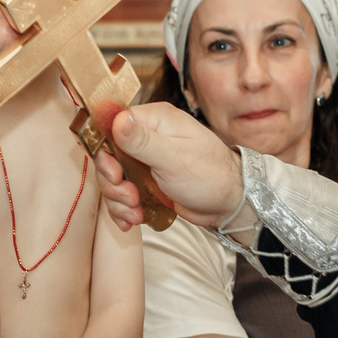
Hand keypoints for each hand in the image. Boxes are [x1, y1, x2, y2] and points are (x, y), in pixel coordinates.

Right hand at [89, 102, 242, 231]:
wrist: (229, 204)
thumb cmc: (210, 176)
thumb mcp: (174, 158)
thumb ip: (142, 140)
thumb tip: (116, 118)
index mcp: (156, 120)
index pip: (113, 126)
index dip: (108, 151)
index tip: (116, 173)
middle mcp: (148, 136)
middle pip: (109, 155)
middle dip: (114, 182)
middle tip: (130, 197)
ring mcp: (147, 160)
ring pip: (114, 178)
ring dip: (119, 199)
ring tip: (136, 211)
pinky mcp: (147, 181)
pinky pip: (123, 193)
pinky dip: (124, 208)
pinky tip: (134, 219)